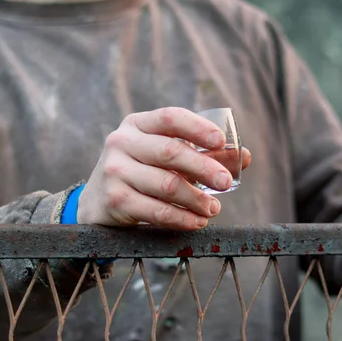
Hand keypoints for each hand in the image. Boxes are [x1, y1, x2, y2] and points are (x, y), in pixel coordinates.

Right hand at [78, 107, 251, 229]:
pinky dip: (183, 218)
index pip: (170, 118)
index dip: (197, 127)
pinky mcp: (115, 200)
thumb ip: (204, 155)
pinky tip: (197, 222)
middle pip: (171, 152)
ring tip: (214, 209)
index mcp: (137, 124)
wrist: (96, 203)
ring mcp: (115, 171)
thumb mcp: (165, 158)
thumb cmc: (141, 173)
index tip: (220, 140)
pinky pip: (157, 211)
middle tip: (226, 183)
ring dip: (197, 199)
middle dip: (204, 167)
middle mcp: (121, 142)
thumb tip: (245, 157)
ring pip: (167, 184)